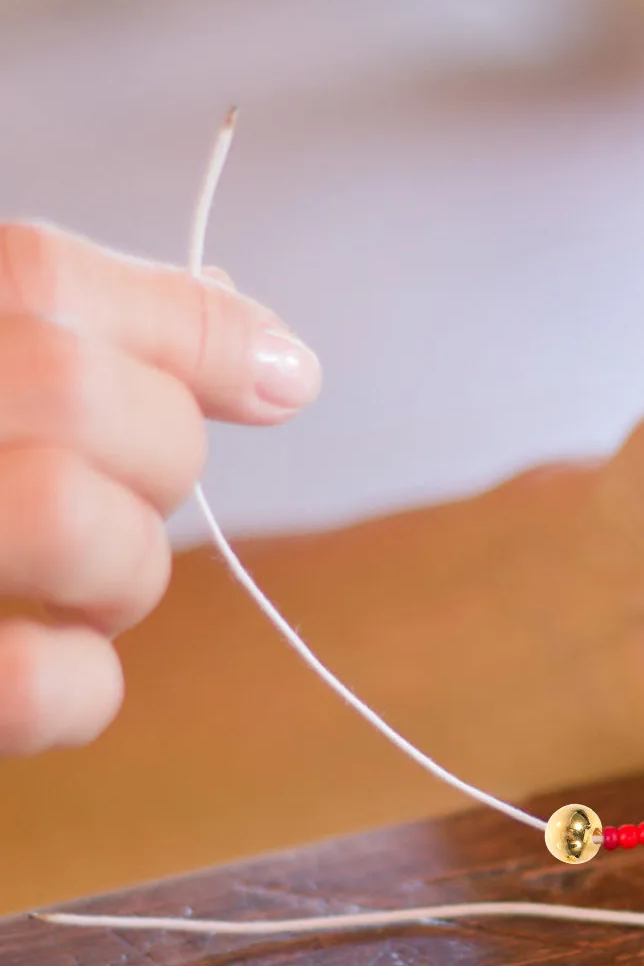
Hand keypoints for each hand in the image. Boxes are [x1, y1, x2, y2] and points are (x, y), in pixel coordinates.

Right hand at [0, 224, 320, 754]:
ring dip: (123, 573)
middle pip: (79, 395)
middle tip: (122, 495)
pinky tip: (58, 672)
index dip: (188, 328)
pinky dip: (85, 687)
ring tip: (75, 589)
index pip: (41, 277)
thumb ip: (65, 347)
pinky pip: (44, 682)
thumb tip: (279, 362)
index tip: (280, 379)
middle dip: (154, 458)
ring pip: (76, 525)